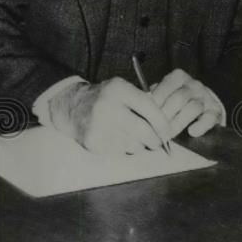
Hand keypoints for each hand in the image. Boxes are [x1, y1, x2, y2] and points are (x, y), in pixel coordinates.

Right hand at [49, 77, 173, 154]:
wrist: (72, 107)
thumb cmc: (105, 99)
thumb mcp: (122, 89)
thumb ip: (144, 101)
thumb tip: (168, 125)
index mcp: (118, 90)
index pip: (150, 109)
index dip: (164, 124)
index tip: (168, 133)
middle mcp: (107, 107)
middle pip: (144, 131)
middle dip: (156, 140)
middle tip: (157, 142)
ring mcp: (99, 126)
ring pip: (134, 145)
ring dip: (139, 145)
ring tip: (131, 137)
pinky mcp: (94, 142)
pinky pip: (120, 152)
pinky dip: (123, 149)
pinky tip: (116, 139)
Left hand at [151, 68, 223, 137]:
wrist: (200, 105)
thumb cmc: (174, 101)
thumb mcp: (163, 94)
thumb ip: (153, 98)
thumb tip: (141, 108)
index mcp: (177, 77)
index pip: (165, 89)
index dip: (155, 105)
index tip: (147, 117)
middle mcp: (193, 84)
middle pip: (179, 99)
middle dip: (166, 116)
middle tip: (156, 129)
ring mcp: (205, 97)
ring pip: (193, 108)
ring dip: (179, 122)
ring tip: (169, 134)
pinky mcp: (215, 111)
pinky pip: (209, 117)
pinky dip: (201, 126)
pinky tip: (192, 132)